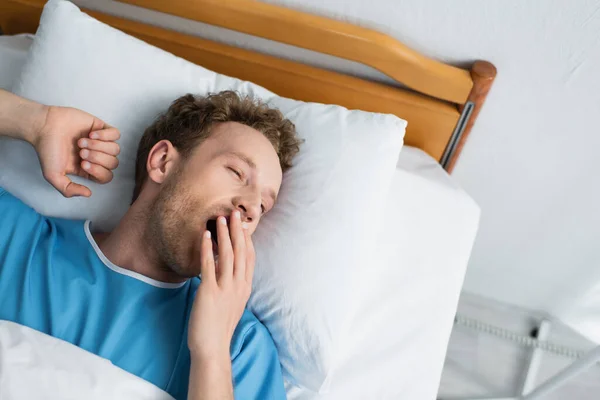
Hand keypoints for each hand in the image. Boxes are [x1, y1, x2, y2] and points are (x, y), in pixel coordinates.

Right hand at [33, 105, 119, 197]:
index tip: (82, 164)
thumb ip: (68, 189)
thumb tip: (88, 194)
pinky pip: (116, 134)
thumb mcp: (53, 176)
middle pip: (113, 163)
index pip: (106, 176)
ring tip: (81, 142)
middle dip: (97, 158)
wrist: (44, 126)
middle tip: (81, 152)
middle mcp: (97, 157)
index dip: (98, 171)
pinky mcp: (101, 128)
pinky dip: (105, 135)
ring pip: (116, 149)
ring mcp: (100, 142)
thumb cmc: (48, 149)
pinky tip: (91, 133)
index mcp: (88, 169)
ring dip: (98, 146)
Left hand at [188, 210, 254, 360]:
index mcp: (245, 287)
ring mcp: (226, 288)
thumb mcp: (232, 304)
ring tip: (221, 218)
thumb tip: (224, 272)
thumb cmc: (219, 328)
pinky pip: (209, 265)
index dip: (247, 239)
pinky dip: (208, 249)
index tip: (244, 224)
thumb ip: (232, 287)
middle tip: (235, 212)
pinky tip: (205, 236)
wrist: (212, 347)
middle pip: (241, 252)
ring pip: (228, 255)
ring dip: (225, 235)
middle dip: (238, 231)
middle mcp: (238, 285)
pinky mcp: (210, 292)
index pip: (249, 258)